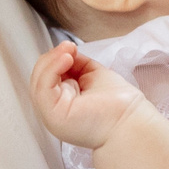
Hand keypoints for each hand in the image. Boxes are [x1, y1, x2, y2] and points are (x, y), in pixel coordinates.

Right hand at [30, 42, 148, 148]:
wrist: (130, 122)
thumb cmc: (118, 104)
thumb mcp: (92, 74)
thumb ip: (76, 64)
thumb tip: (65, 51)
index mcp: (62, 102)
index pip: (46, 77)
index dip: (54, 59)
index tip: (70, 47)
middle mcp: (54, 110)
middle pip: (39, 78)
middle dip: (51, 58)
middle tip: (68, 47)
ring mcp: (51, 114)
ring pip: (38, 82)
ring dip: (51, 61)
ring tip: (68, 52)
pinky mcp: (53, 115)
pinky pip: (43, 88)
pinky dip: (52, 69)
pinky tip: (66, 59)